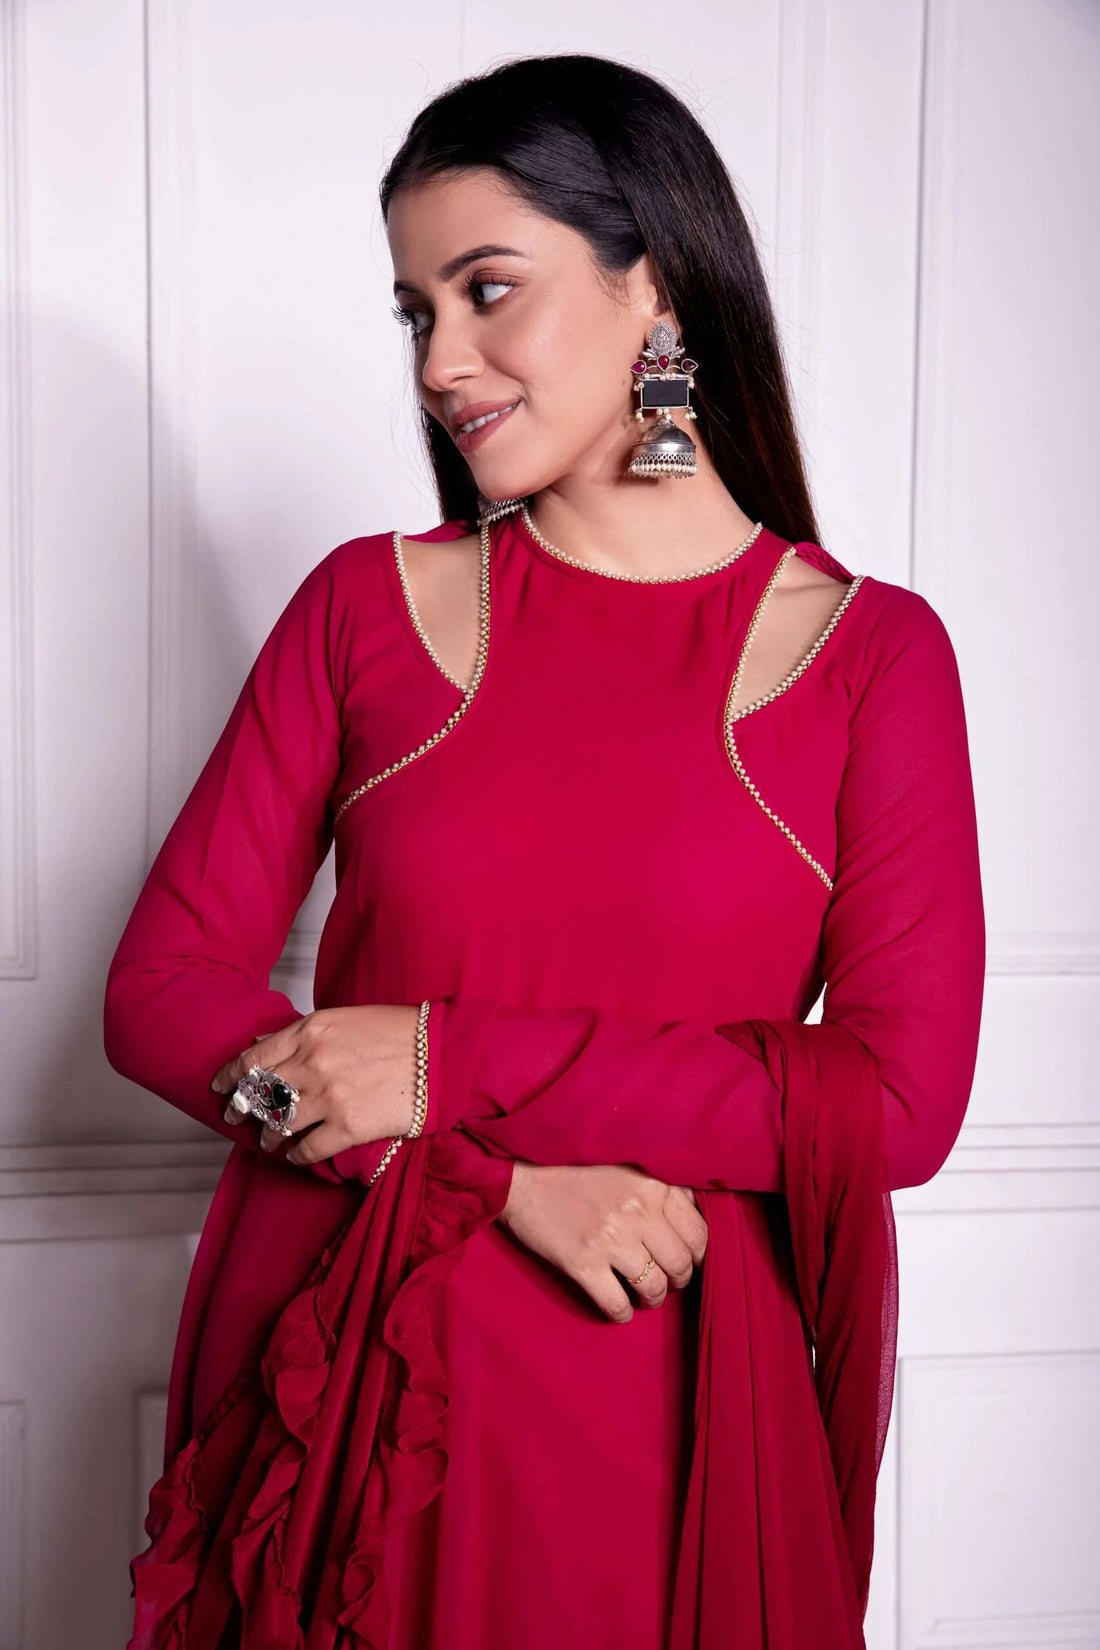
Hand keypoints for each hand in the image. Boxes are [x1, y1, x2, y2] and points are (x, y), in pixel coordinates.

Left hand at [210, 1005, 419, 1164]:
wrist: (441, 1055)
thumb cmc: (398, 1032)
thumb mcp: (344, 1018)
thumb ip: (302, 1033)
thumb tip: (262, 1043)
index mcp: (310, 1031)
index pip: (253, 1058)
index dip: (230, 1075)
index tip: (221, 1086)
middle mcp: (311, 1062)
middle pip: (259, 1092)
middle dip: (242, 1109)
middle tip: (238, 1118)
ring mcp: (327, 1097)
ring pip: (277, 1123)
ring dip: (269, 1135)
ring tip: (271, 1140)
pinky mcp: (347, 1128)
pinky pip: (306, 1150)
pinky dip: (297, 1156)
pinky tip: (298, 1156)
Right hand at [497, 1161, 706, 1322]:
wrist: (522, 1175)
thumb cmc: (575, 1166)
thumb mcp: (627, 1164)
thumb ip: (663, 1185)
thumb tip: (694, 1209)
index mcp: (653, 1186)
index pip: (699, 1234)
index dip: (698, 1255)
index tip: (690, 1261)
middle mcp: (638, 1213)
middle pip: (680, 1265)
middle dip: (678, 1280)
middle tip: (667, 1280)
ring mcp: (610, 1240)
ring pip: (653, 1288)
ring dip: (652, 1298)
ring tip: (643, 1294)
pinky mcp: (582, 1263)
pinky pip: (616, 1304)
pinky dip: (623, 1314)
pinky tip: (621, 1310)